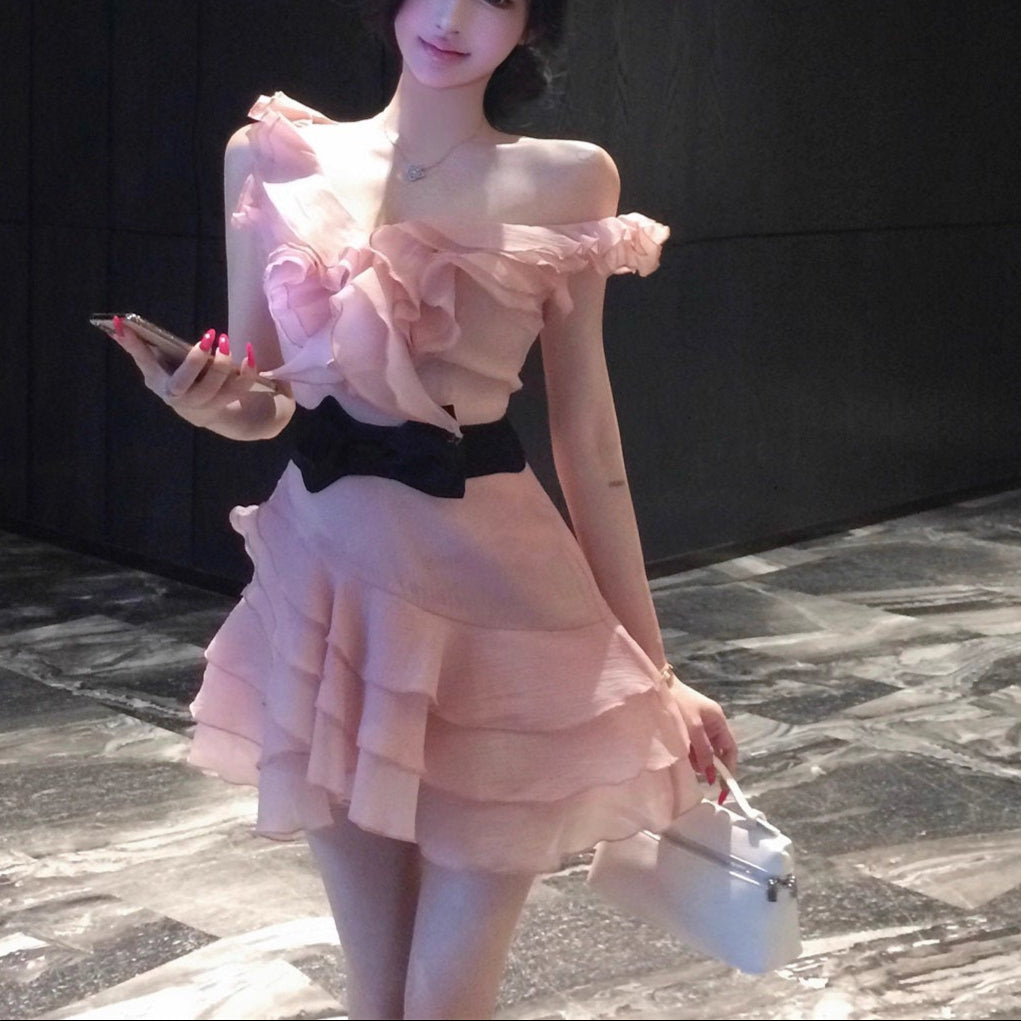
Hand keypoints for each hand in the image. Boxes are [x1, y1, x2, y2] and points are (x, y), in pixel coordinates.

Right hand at [111, 317, 263, 428]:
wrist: (208, 412)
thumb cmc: (179, 381)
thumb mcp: (160, 367)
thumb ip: (142, 349)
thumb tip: (119, 324)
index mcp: (160, 384)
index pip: (144, 362)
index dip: (133, 346)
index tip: (122, 323)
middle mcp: (180, 399)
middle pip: (185, 384)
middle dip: (196, 361)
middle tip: (208, 336)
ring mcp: (204, 405)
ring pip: (216, 389)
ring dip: (223, 365)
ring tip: (224, 341)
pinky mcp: (228, 404)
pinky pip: (240, 389)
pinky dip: (247, 371)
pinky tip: (249, 353)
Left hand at [667, 676, 737, 785]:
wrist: (657, 686)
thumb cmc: (679, 703)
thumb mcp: (693, 728)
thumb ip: (703, 750)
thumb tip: (710, 771)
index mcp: (719, 721)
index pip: (730, 749)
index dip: (729, 769)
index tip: (723, 787)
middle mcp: (712, 725)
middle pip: (717, 752)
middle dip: (709, 765)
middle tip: (698, 775)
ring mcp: (699, 726)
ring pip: (703, 751)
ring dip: (696, 760)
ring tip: (685, 762)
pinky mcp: (686, 728)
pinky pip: (692, 746)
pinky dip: (688, 754)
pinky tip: (679, 755)